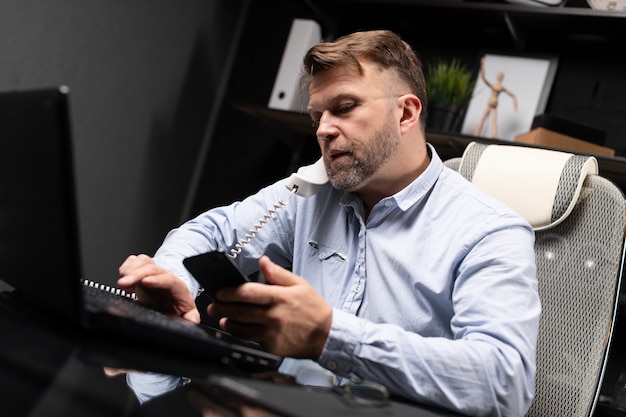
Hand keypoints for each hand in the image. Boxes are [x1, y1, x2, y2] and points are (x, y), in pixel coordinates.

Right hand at [118, 254, 199, 322]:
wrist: (171, 294)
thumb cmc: (177, 303)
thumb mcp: (187, 312)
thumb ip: (191, 317)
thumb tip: (191, 321)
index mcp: (176, 286)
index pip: (168, 279)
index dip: (156, 280)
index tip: (145, 282)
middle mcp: (163, 276)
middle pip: (151, 268)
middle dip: (135, 274)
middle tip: (123, 283)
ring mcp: (152, 271)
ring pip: (142, 261)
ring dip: (130, 270)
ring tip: (124, 283)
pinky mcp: (142, 269)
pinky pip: (133, 261)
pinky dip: (126, 267)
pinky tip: (124, 278)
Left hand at [206, 256, 331, 358]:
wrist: (327, 335)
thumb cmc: (313, 308)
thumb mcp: (300, 284)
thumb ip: (278, 273)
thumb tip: (263, 261)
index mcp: (280, 297)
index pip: (248, 293)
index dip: (230, 292)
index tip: (221, 291)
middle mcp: (274, 315)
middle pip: (240, 311)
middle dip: (222, 307)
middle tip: (212, 305)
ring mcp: (272, 333)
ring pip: (242, 328)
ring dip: (228, 322)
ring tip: (221, 318)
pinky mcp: (272, 347)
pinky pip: (250, 340)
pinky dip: (239, 335)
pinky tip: (234, 330)